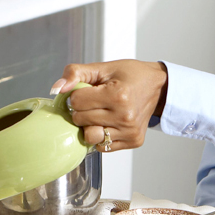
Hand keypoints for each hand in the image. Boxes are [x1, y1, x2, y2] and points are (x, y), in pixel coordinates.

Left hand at [50, 60, 167, 152]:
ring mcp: (130, 131)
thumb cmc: (130, 75)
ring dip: (89, 125)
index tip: (89, 90)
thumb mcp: (103, 67)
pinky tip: (109, 123)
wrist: (158, 87)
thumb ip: (76, 73)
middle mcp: (125, 116)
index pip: (76, 101)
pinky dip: (101, 136)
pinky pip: (102, 147)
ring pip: (89, 136)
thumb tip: (57, 89)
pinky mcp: (133, 141)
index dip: (78, 94)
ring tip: (99, 114)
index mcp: (117, 95)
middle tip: (95, 101)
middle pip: (80, 120)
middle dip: (82, 109)